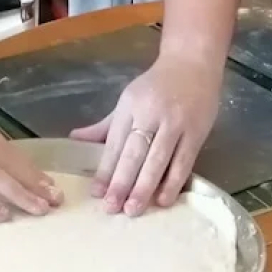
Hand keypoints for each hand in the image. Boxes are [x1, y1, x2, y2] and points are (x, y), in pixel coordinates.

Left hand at [70, 51, 222, 215]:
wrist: (193, 62)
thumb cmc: (156, 85)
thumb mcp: (127, 100)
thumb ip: (105, 126)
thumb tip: (75, 140)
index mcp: (130, 106)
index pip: (115, 143)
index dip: (105, 169)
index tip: (96, 193)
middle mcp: (151, 114)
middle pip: (134, 153)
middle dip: (122, 182)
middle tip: (112, 208)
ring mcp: (176, 123)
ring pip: (158, 159)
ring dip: (145, 187)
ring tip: (134, 209)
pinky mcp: (196, 131)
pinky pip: (184, 161)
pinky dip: (173, 182)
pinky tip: (164, 199)